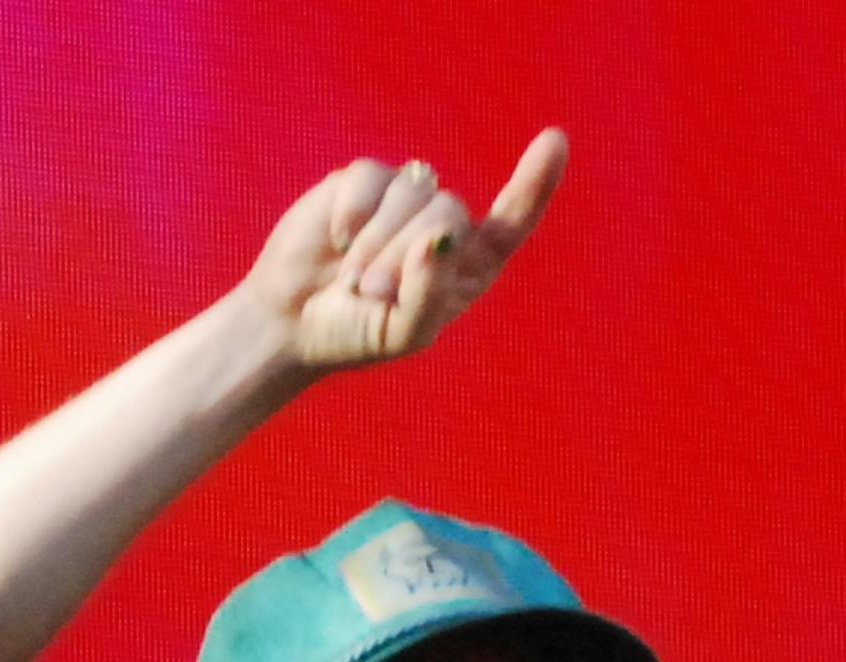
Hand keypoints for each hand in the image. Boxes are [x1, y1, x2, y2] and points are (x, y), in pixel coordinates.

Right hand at [240, 129, 566, 370]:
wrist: (291, 321)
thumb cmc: (355, 334)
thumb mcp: (400, 334)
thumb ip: (428, 295)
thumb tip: (438, 239)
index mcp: (467, 268)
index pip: (511, 223)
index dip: (534, 184)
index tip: (554, 142)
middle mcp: (444, 227)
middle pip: (452, 213)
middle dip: (407, 255)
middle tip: (372, 293)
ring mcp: (405, 199)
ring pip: (413, 194)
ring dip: (376, 244)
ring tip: (350, 279)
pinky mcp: (365, 181)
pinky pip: (371, 179)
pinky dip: (352, 215)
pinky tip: (337, 240)